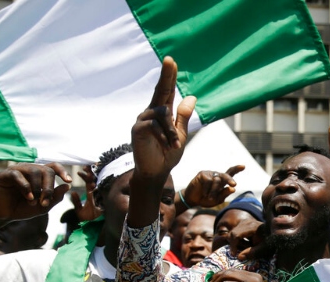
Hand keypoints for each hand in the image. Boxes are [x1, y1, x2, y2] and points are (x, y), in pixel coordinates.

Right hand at [0, 163, 70, 222]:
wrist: (3, 215)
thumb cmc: (23, 208)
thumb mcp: (42, 206)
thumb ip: (55, 197)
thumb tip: (68, 186)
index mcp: (40, 175)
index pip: (53, 167)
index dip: (62, 171)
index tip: (69, 180)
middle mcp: (29, 170)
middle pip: (46, 170)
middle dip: (49, 187)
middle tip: (45, 202)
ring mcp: (17, 170)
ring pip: (34, 171)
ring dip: (37, 188)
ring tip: (33, 202)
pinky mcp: (5, 174)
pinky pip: (18, 175)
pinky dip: (26, 187)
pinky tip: (28, 197)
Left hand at [70, 165, 100, 221]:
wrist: (93, 225)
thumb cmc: (87, 218)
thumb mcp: (79, 210)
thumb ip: (76, 202)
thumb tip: (73, 192)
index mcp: (91, 194)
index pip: (88, 182)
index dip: (85, 176)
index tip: (80, 171)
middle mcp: (96, 193)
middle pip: (94, 179)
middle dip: (91, 172)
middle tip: (86, 167)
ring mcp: (100, 194)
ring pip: (98, 182)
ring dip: (94, 176)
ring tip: (89, 169)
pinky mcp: (103, 197)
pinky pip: (101, 188)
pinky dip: (97, 183)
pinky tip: (93, 179)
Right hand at [131, 56, 196, 181]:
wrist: (156, 173)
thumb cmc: (167, 154)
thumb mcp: (180, 134)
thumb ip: (183, 117)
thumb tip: (192, 97)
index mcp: (162, 113)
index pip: (166, 91)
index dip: (169, 76)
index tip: (171, 61)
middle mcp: (151, 112)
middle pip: (160, 91)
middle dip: (166, 76)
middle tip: (170, 60)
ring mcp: (142, 120)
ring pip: (162, 114)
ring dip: (172, 131)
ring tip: (176, 145)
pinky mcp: (137, 130)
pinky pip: (154, 126)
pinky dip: (164, 136)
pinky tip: (168, 145)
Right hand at [181, 165, 244, 207]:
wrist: (193, 200)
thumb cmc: (206, 199)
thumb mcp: (217, 199)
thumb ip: (224, 194)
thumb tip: (233, 189)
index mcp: (222, 181)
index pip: (231, 173)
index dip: (237, 169)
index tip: (243, 166)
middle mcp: (217, 176)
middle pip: (226, 175)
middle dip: (230, 180)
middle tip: (234, 184)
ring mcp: (210, 174)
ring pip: (217, 180)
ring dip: (214, 191)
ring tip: (209, 197)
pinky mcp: (202, 174)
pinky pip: (208, 181)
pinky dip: (207, 189)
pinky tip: (204, 193)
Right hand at [227, 219, 271, 263]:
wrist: (274, 233)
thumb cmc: (270, 241)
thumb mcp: (263, 249)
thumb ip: (252, 253)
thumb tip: (239, 257)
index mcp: (252, 226)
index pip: (236, 234)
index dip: (233, 245)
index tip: (234, 255)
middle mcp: (247, 222)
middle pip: (232, 233)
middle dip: (235, 244)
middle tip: (244, 251)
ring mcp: (244, 221)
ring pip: (232, 233)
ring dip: (236, 242)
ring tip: (247, 247)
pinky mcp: (243, 223)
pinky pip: (235, 232)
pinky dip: (237, 240)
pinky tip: (246, 243)